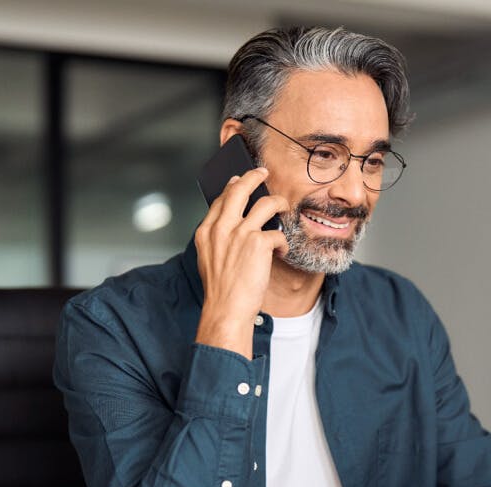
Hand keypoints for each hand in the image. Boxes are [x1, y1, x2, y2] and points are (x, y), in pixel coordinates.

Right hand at [194, 167, 287, 358]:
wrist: (226, 309)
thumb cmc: (221, 291)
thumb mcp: (209, 259)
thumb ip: (218, 240)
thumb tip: (232, 227)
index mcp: (206, 232)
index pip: (220, 201)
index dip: (231, 187)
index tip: (238, 181)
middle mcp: (221, 228)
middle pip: (239, 190)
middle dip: (252, 177)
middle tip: (262, 172)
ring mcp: (240, 233)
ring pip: (265, 203)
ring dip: (278, 203)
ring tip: (285, 206)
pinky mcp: (258, 243)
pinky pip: (279, 233)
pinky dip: (283, 243)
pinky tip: (281, 252)